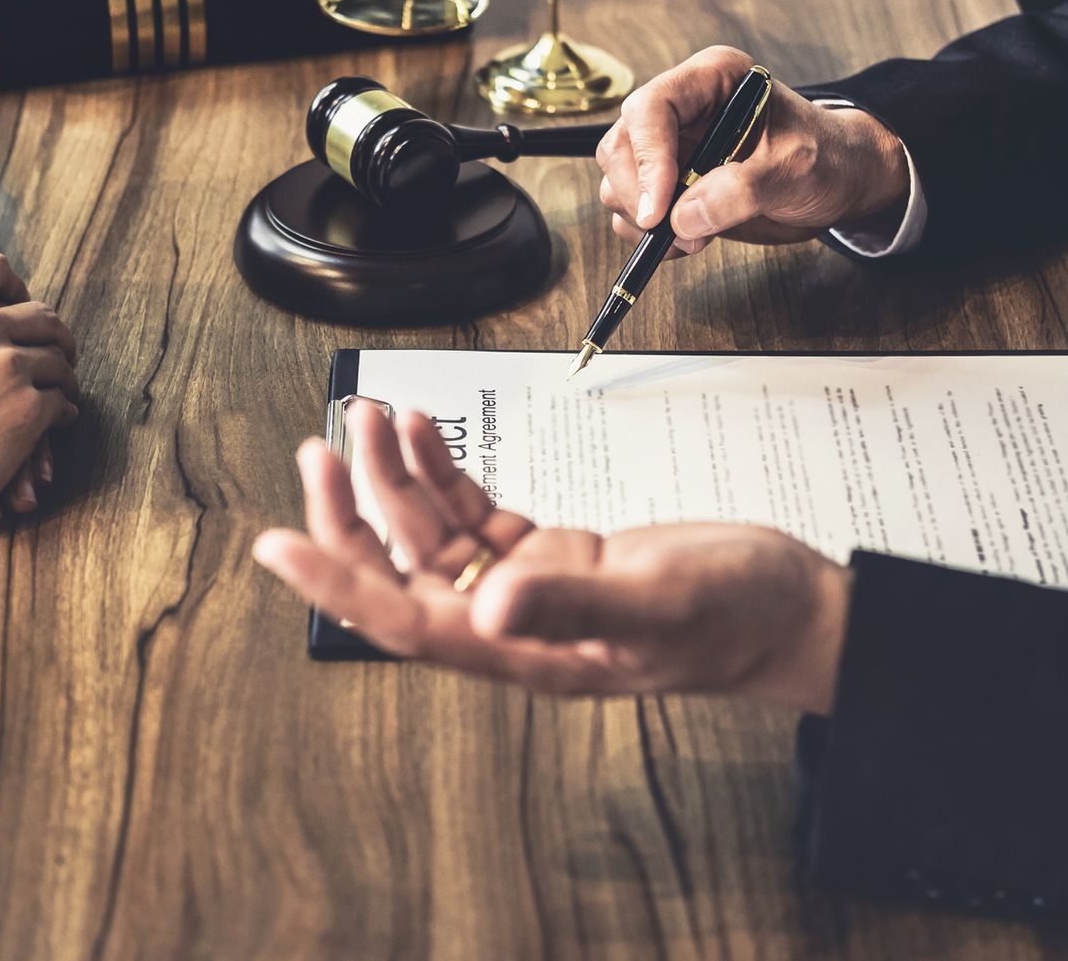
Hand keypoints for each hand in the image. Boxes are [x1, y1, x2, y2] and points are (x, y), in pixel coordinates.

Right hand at [0, 250, 79, 537]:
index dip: (10, 283)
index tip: (16, 302)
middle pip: (39, 313)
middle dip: (49, 331)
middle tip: (54, 349)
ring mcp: (7, 367)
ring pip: (57, 357)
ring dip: (62, 371)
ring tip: (60, 386)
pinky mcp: (28, 410)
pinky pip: (62, 399)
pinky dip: (64, 408)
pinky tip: (57, 418)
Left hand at [252, 401, 850, 712]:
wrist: (789, 610)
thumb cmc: (736, 618)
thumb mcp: (658, 603)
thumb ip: (574, 605)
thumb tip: (488, 605)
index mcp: (525, 649)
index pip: (404, 619)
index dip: (336, 582)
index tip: (278, 544)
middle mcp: (515, 623)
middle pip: (402, 573)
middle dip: (353, 513)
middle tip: (320, 449)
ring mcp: (533, 589)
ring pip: (434, 536)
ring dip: (397, 478)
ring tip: (372, 419)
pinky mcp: (557, 558)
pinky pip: (479, 516)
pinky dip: (448, 472)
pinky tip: (428, 434)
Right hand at [596, 45, 910, 256]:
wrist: (839, 183)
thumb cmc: (827, 158)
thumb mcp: (795, 169)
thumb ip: (741, 190)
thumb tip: (683, 219)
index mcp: (710, 80)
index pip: (651, 108)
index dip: (647, 158)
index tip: (658, 209)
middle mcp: (682, 109)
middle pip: (621, 147)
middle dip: (640, 195)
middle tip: (675, 231)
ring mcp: (671, 148)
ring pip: (618, 183)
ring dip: (644, 220)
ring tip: (695, 238)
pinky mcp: (668, 185)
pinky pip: (631, 212)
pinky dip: (649, 237)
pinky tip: (687, 241)